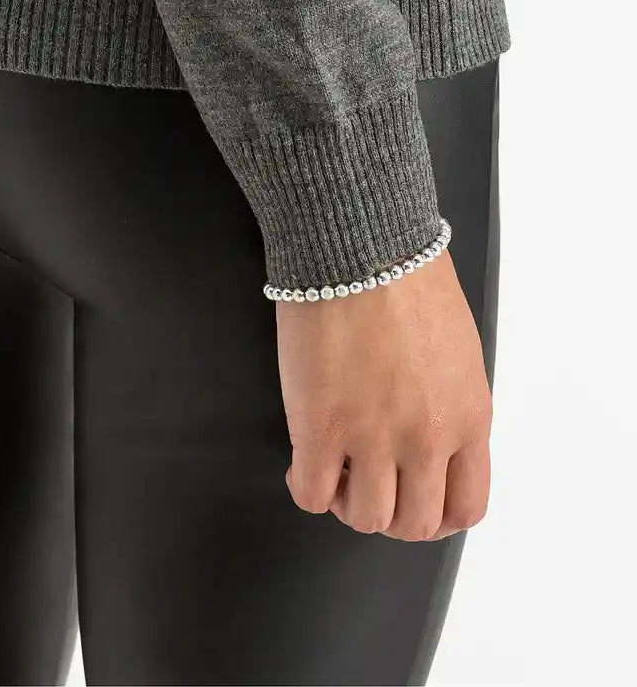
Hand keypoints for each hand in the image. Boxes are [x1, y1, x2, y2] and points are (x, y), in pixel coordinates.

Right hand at [278, 249, 492, 541]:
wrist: (360, 245)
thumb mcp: (457, 350)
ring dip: (346, 502)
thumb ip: (450, 403)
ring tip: (333, 470)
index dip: (436, 515)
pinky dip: (305, 487)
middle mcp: (426, 438)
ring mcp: (372, 438)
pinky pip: (311, 495)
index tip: (414, 501)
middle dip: (389, 512)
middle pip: (413, 524)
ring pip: (363, 517)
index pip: (465, 507)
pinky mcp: (319, 428)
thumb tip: (429, 435)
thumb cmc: (408, 278)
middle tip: (367, 485)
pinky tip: (302, 461)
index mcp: (467, 418)